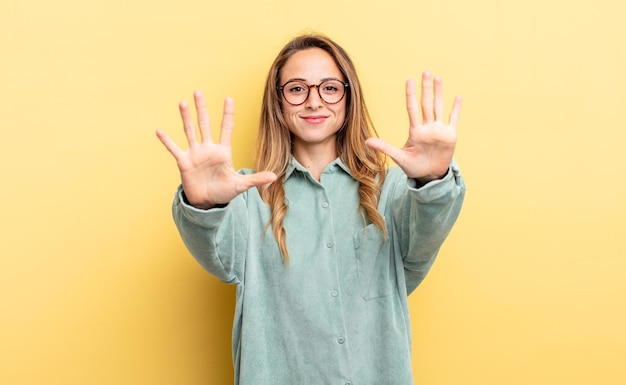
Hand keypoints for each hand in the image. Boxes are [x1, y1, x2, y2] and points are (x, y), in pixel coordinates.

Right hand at [156, 91, 276, 208]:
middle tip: (198, 91)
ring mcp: (195, 153)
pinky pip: (174, 149)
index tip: (229, 98)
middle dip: (202, 108)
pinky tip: (159, 131)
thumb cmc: (224, 191)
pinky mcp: (184, 162)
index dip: (228, 114)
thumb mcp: (241, 185)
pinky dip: (167, 141)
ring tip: (182, 102)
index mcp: (223, 151)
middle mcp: (208, 148)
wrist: (207, 201)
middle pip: (205, 124)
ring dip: (185, 117)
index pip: (226, 128)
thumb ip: (256, 179)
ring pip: (190, 131)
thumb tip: (275, 177)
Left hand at [366, 71, 461, 182]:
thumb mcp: (399, 157)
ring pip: (439, 107)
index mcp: (415, 131)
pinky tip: (458, 97)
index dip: (411, 95)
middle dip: (426, 88)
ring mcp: (439, 130)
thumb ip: (385, 148)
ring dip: (439, 93)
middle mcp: (427, 127)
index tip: (409, 80)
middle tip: (425, 72)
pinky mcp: (450, 136)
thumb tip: (366, 141)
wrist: (429, 175)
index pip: (412, 109)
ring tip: (438, 78)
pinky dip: (456, 109)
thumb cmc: (413, 166)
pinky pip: (453, 119)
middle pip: (427, 104)